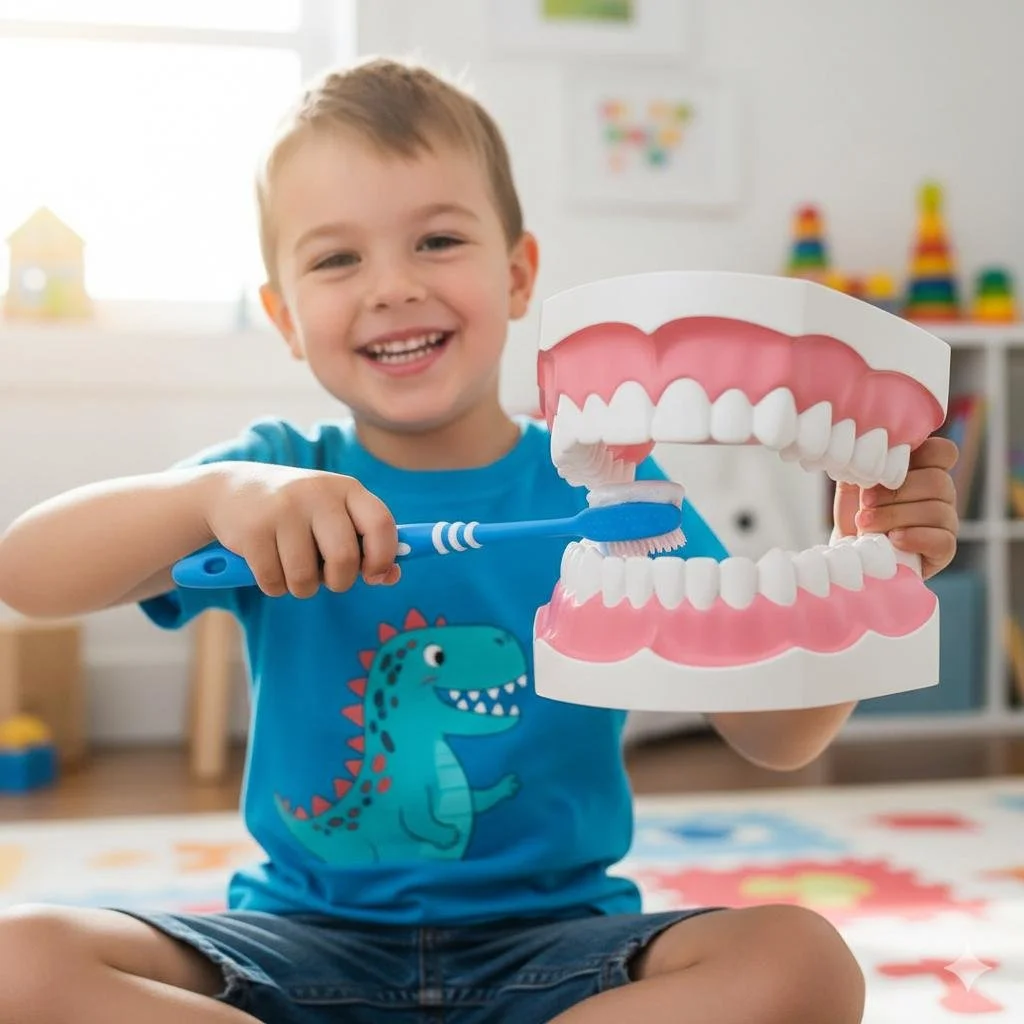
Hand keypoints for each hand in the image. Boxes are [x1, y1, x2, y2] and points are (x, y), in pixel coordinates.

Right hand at [203, 464, 399, 597]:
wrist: (231, 490)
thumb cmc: (297, 512)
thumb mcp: (334, 515)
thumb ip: (366, 543)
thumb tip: (391, 576)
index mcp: (347, 488)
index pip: (381, 523)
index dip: (383, 557)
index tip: (375, 575)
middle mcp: (318, 494)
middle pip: (344, 559)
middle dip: (338, 582)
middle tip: (327, 577)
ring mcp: (283, 510)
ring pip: (305, 579)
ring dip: (301, 587)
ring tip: (293, 567)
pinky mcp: (253, 530)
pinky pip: (273, 582)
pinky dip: (273, 585)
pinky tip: (267, 564)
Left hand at [832, 435, 958, 578]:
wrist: (853, 556)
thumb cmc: (858, 515)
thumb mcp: (853, 485)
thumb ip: (863, 463)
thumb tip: (862, 450)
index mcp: (926, 471)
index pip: (943, 452)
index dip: (923, 453)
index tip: (888, 465)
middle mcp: (942, 495)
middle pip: (937, 481)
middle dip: (895, 492)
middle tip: (866, 502)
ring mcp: (946, 522)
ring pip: (937, 510)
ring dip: (895, 516)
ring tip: (866, 524)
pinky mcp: (944, 550)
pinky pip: (942, 540)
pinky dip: (914, 537)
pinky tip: (893, 539)